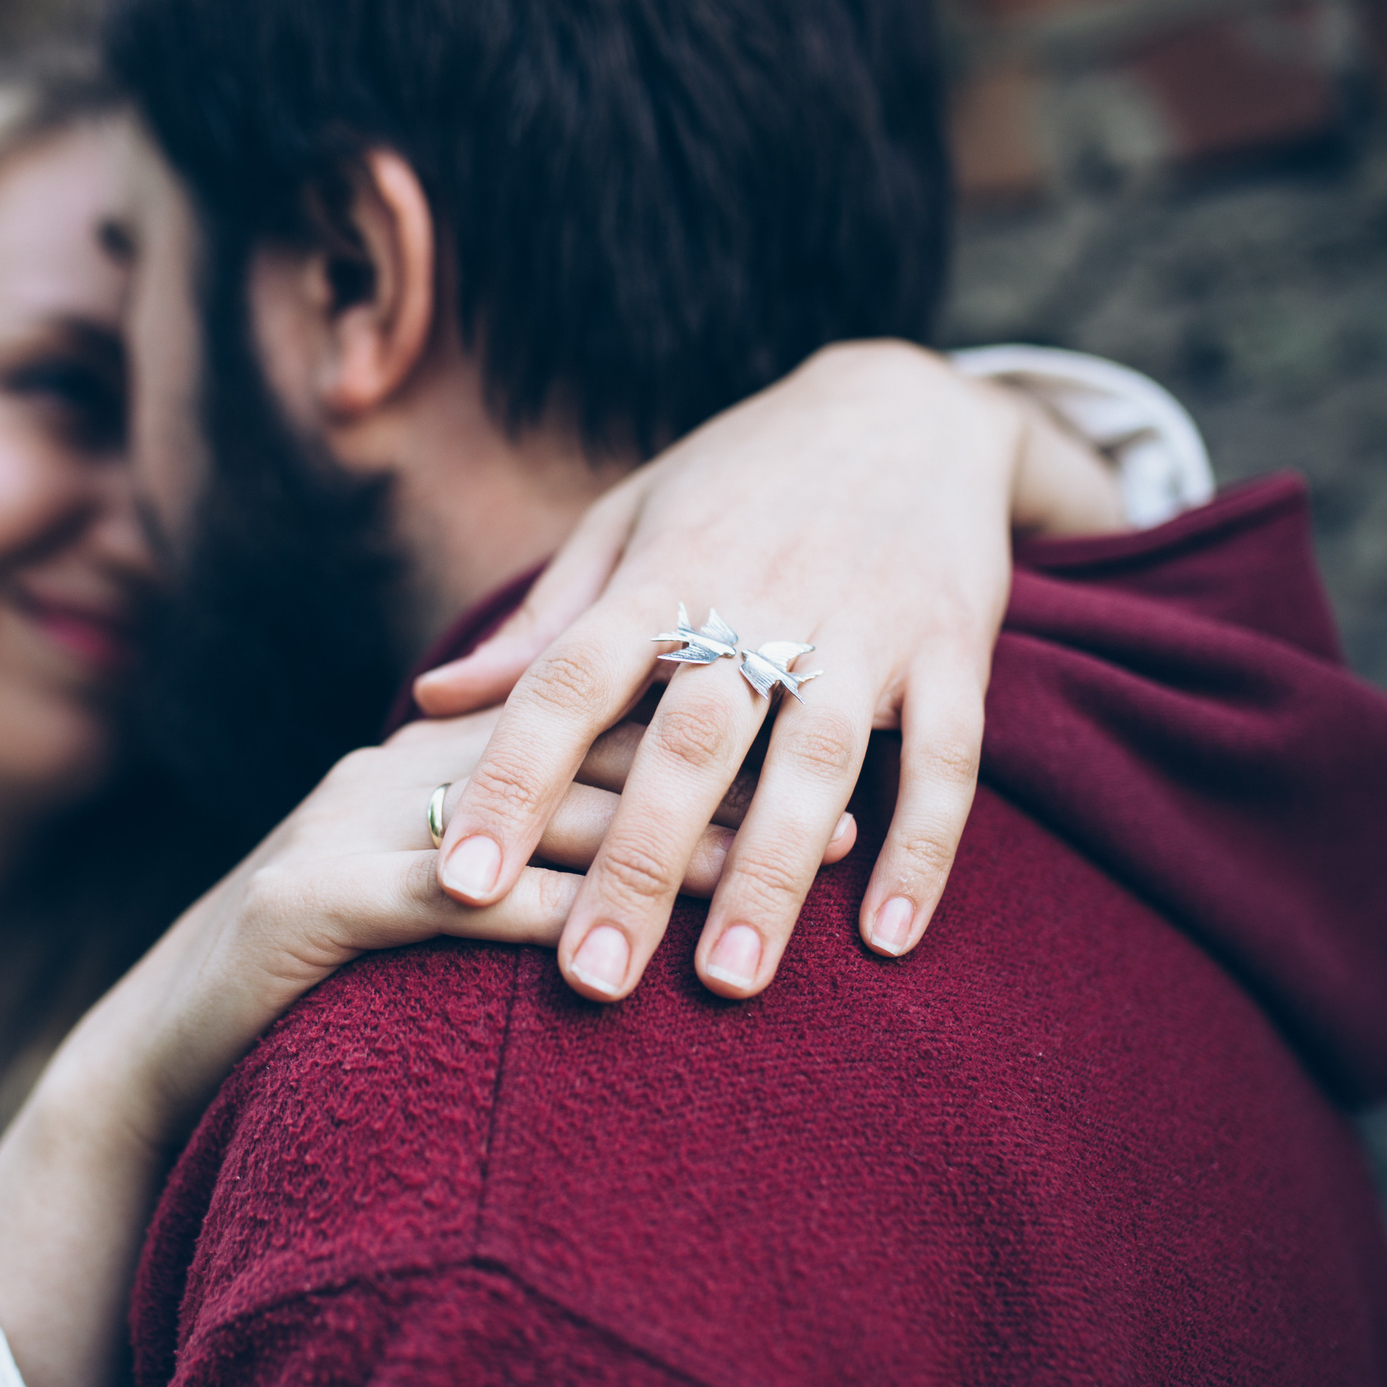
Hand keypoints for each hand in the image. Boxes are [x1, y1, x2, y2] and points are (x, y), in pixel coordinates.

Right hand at [84, 710, 852, 1139]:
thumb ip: (514, 844)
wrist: (155, 1054)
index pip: (596, 717)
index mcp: (433, 746)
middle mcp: (395, 761)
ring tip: (771, 873)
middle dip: (719, 782)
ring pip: (533, 821)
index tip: (830, 755)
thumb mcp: (420, 892)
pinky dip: (545, 914)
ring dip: (663, 848)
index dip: (714, 732)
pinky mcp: (308, 900)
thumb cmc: (311, 983)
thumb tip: (643, 838)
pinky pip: (451, 901)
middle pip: (584, 757)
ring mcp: (347, 822)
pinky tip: (627, 936)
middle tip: (841, 810)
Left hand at [412, 340, 1123, 1002]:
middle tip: (589, 979)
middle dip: (638, 866)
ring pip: (814, 763)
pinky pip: (946, 759)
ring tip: (728, 984)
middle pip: (689, 745)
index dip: (512, 781)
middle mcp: (762, 601)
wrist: (908, 403)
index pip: (569, 683)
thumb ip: (542, 619)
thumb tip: (434, 697)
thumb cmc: (740, 480)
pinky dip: (922, 848)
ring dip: (772, 877)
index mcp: (666, 572)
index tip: (459, 880)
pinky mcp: (953, 648)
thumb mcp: (631, 519)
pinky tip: (885, 938)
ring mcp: (865, 625)